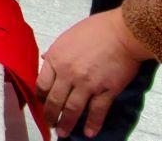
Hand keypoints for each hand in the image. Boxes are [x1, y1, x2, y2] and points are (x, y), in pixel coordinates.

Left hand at [37, 9, 152, 136]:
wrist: (121, 33)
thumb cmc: (94, 31)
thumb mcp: (66, 37)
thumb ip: (55, 53)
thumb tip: (46, 60)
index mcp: (56, 59)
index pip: (42, 84)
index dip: (40, 97)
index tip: (41, 104)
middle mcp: (69, 74)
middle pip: (55, 100)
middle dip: (51, 115)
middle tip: (50, 124)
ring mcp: (87, 84)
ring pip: (73, 109)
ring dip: (67, 124)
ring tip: (63, 133)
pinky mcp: (106, 91)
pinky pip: (97, 111)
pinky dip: (93, 124)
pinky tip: (88, 132)